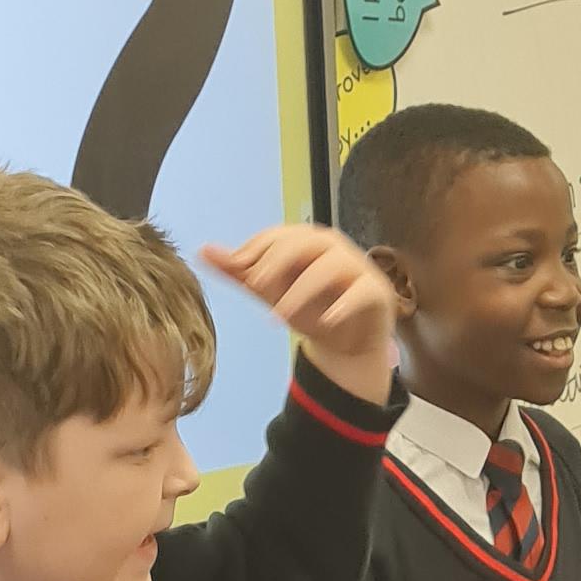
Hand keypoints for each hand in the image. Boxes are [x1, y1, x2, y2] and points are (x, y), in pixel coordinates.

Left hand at [204, 223, 398, 404]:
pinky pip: (362, 292)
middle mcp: (332, 247)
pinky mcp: (376, 292)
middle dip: (277, 262)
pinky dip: (344, 305)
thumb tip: (203, 250)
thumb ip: (240, 272)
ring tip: (281, 315)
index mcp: (305, 241)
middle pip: (303, 242)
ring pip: (330, 266)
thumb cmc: (308, 309)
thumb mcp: (269, 292)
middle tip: (256, 285)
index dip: (256, 249)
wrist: (344, 344)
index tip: (238, 269)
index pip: (277, 235)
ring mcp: (357, 268)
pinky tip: (326, 321)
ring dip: (302, 290)